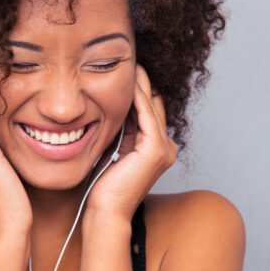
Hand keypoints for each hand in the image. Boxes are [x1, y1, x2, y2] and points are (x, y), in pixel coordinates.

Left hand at [84, 64, 177, 220]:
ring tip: (126, 62)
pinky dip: (136, 96)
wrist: (106, 212)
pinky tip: (126, 80)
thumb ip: (118, 131)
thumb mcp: (112, 150)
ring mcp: (164, 149)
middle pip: (153, 103)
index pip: (148, 109)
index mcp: (156, 148)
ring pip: (151, 105)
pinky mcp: (155, 150)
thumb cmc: (103, 188)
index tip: (120, 70)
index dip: (135, 89)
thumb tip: (108, 107)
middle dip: (139, 81)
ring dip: (139, 83)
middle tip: (125, 58)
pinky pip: (146, 114)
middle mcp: (166, 147)